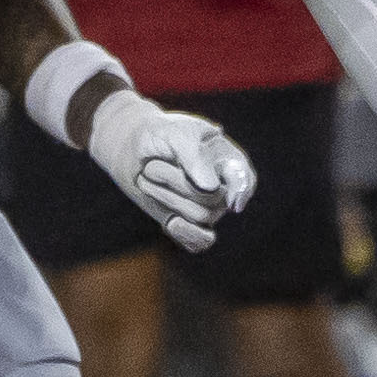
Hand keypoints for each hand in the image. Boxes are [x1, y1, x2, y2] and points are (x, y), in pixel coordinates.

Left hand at [86, 88, 257, 253]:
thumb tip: (211, 189)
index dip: (241, 190)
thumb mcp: (175, 134)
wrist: (133, 151)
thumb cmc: (160, 136)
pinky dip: (186, 234)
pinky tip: (172, 223)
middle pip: (213, 199)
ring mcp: (209, 209)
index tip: (232, 202)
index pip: (243, 180)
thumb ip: (194, 156)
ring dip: (167, 197)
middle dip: (177, 182)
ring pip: (200, 216)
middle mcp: (225, 188)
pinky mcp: (191, 225)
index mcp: (230, 161)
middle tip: (152, 166)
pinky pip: (199, 242)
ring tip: (148, 178)